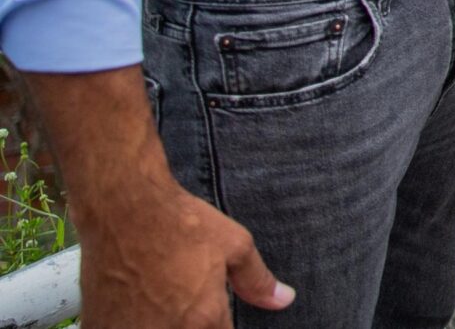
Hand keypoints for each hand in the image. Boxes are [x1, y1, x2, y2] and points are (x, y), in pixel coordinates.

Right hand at [75, 170, 292, 325]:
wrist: (123, 208)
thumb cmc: (181, 223)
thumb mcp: (234, 245)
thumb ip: (257, 280)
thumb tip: (284, 300)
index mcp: (203, 320)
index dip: (221, 326)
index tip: (216, 313)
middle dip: (193, 323)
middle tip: (186, 298)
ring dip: (162, 323)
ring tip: (161, 299)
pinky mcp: (100, 326)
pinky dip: (133, 324)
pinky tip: (137, 307)